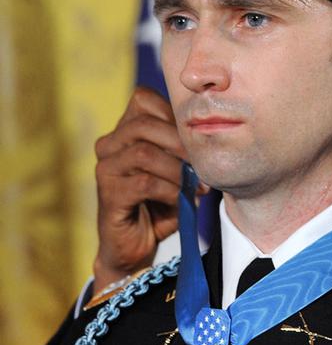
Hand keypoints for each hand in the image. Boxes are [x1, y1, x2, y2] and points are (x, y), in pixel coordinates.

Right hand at [93, 87, 205, 291]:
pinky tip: (182, 199)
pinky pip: (144, 183)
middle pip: (145, 124)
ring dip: (178, 170)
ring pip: (144, 153)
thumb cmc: (161, 203)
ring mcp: (105, 168)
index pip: (143, 98)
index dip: (173, 113)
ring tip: (197, 186)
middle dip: (181, 143)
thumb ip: (184, 147)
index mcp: (125, 131)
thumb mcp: (177, 168)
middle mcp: (109, 144)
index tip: (196, 137)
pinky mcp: (108, 193)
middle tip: (202, 163)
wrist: (137, 246)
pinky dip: (170, 190)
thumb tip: (212, 131)